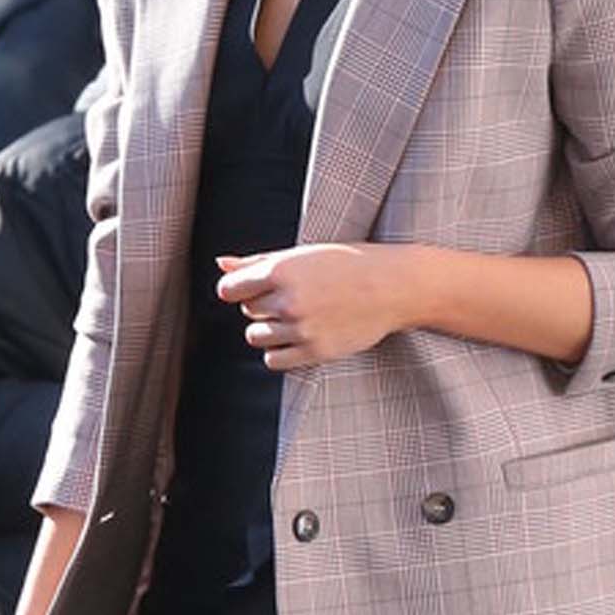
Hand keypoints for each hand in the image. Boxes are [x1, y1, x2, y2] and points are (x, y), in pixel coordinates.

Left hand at [215, 243, 416, 371]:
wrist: (393, 287)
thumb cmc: (349, 264)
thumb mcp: (303, 254)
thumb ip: (258, 261)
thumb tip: (221, 263)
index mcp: (283, 271)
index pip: (230, 290)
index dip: (238, 289)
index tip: (254, 287)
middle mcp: (289, 301)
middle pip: (247, 312)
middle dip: (262, 305)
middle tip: (293, 295)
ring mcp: (302, 329)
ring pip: (256, 337)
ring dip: (269, 328)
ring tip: (297, 315)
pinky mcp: (315, 352)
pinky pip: (273, 360)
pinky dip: (279, 351)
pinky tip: (297, 336)